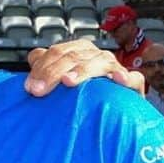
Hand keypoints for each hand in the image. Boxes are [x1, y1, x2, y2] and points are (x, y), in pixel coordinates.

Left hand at [24, 39, 144, 96]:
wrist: (112, 111)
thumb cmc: (80, 94)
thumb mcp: (58, 79)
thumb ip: (45, 67)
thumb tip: (33, 57)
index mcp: (77, 51)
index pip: (56, 52)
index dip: (41, 67)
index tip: (29, 87)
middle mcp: (95, 55)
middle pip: (73, 57)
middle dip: (53, 73)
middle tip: (38, 91)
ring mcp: (114, 67)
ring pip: (99, 62)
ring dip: (83, 71)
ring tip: (68, 81)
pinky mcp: (133, 83)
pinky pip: (134, 78)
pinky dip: (127, 77)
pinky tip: (118, 80)